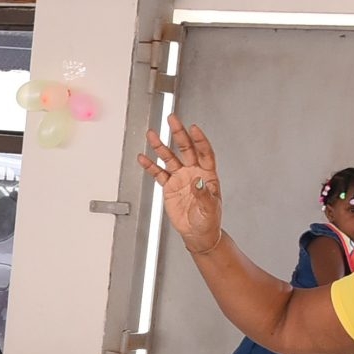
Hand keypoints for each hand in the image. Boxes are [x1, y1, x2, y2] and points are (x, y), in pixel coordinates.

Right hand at [136, 115, 223, 253]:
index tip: (194, 128)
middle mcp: (194, 171)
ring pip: (169, 158)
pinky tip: (143, 158)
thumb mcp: (210, 208)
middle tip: (172, 120)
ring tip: (152, 134)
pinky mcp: (169, 186)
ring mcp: (180, 178)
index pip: (204, 152)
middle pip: (186, 148)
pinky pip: (158, 174)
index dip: (200, 140)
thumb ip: (204, 194)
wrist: (198, 233)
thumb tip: (198, 181)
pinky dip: (150, 166)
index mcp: (208, 174)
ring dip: (161, 146)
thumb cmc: (209, 220)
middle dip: (179, 133)